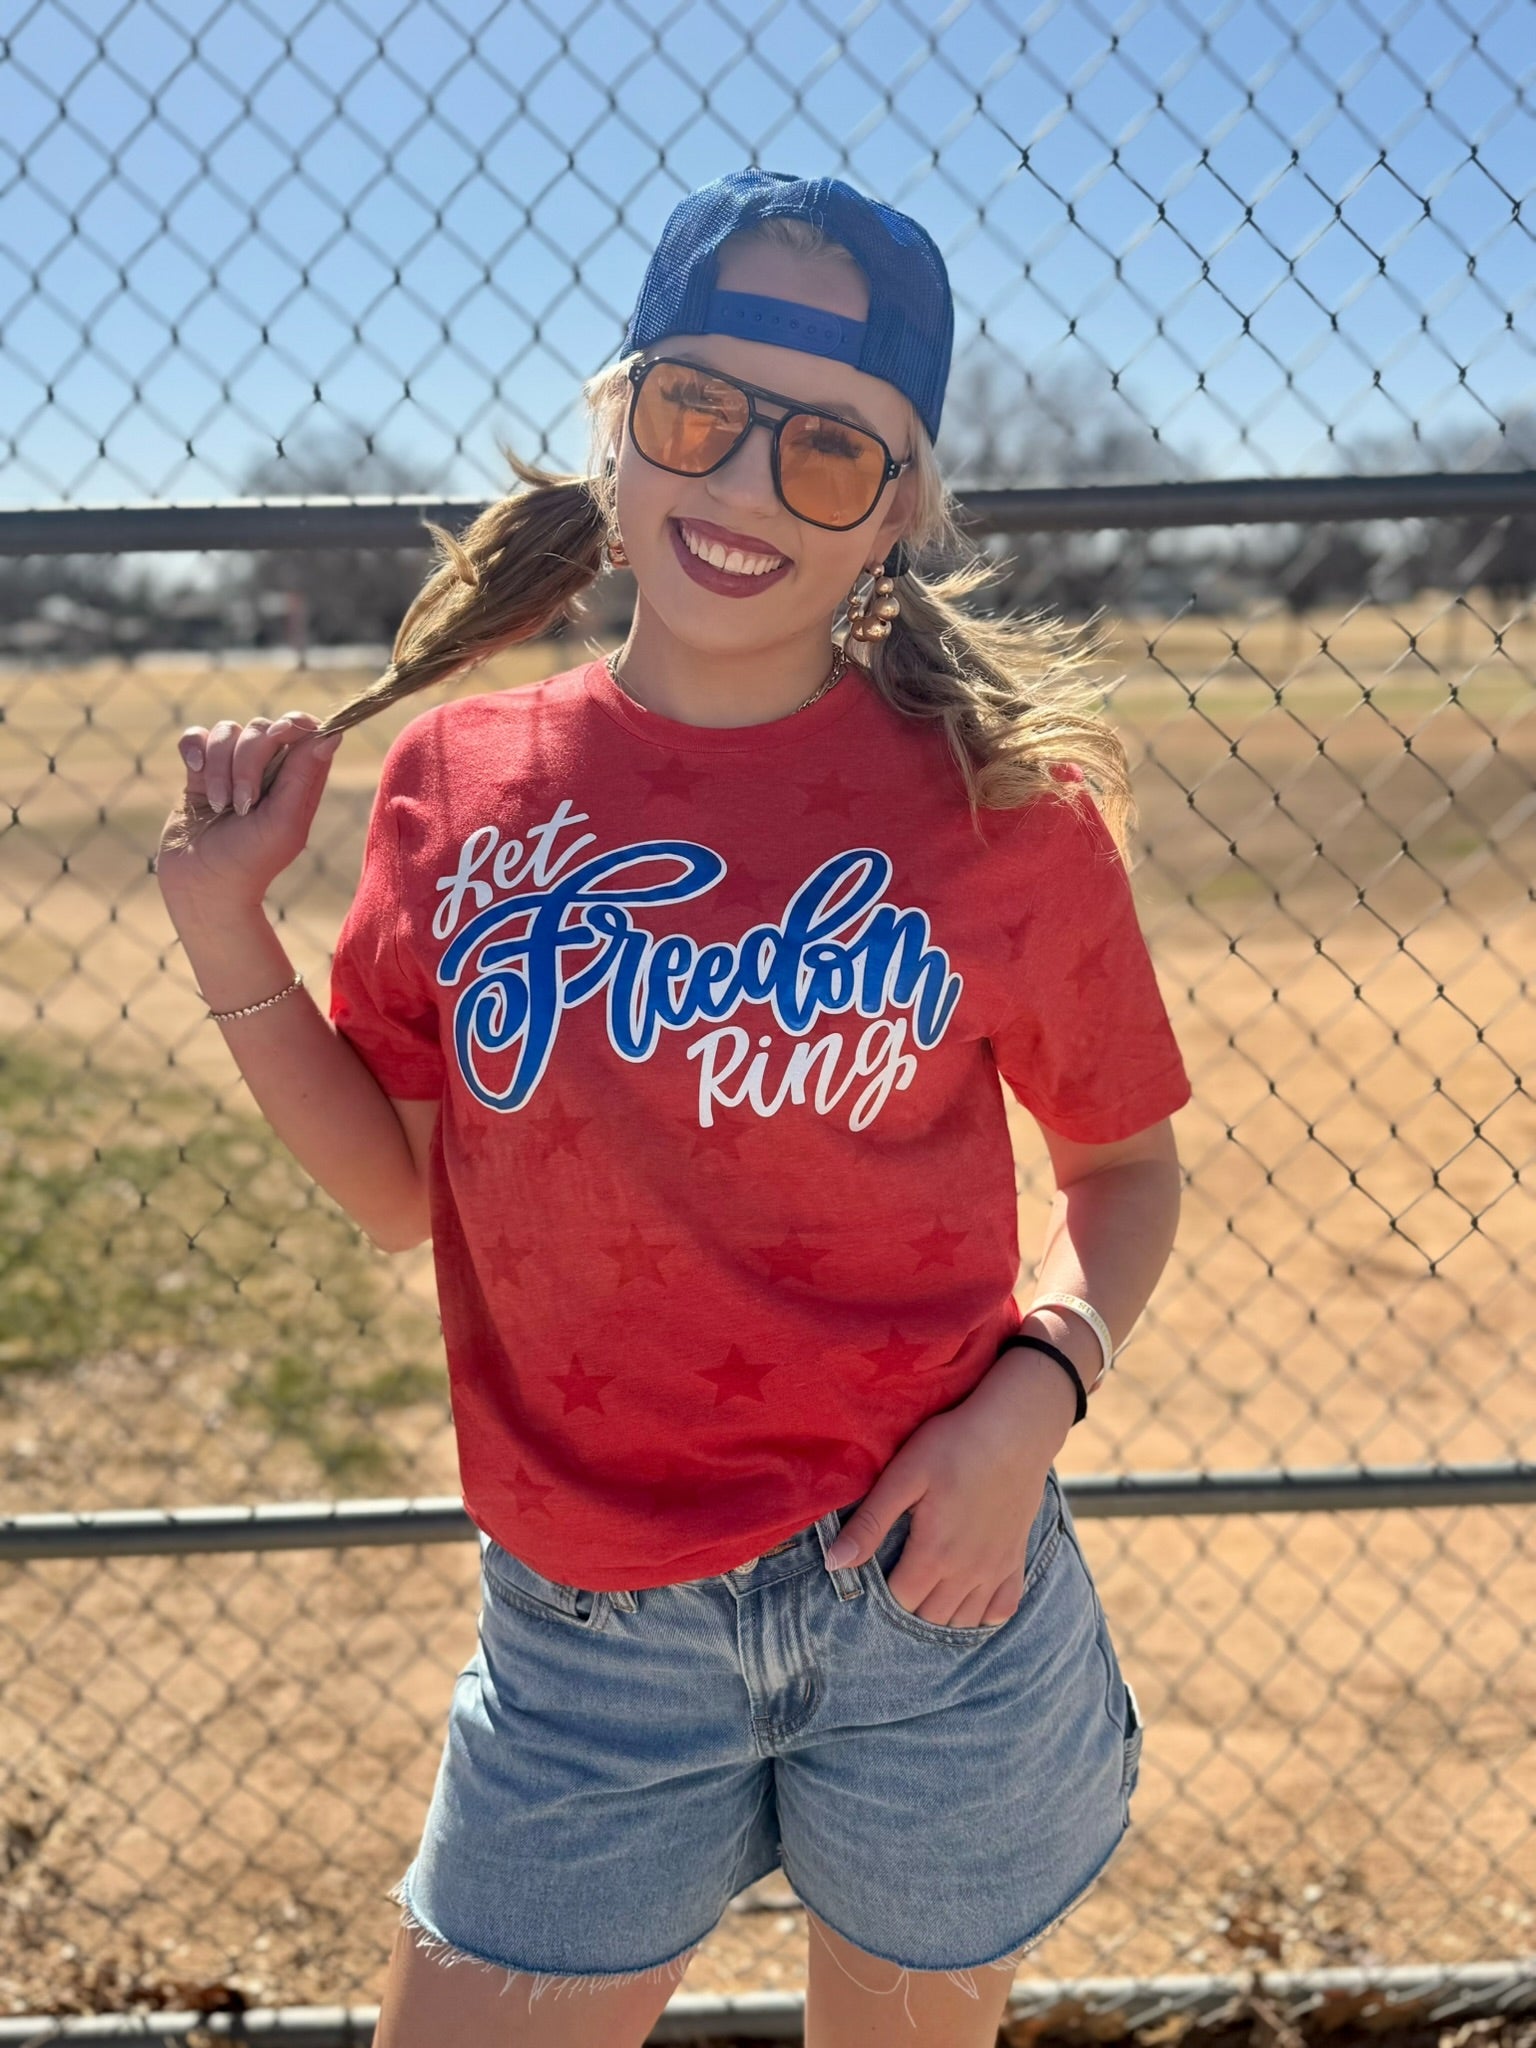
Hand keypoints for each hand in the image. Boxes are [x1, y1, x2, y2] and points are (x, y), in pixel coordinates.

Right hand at [155, 709, 344, 913]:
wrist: (202, 886)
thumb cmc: (250, 862)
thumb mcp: (284, 822)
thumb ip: (303, 776)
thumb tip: (332, 733)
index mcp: (299, 780)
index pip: (304, 730)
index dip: (295, 724)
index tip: (283, 734)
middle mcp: (269, 769)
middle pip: (262, 728)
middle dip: (248, 761)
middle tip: (244, 804)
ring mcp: (232, 768)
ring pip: (227, 731)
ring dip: (220, 768)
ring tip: (220, 807)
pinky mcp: (200, 772)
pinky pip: (197, 736)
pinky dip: (194, 750)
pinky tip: (195, 773)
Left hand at [821, 1357, 1074, 1628]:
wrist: (1016, 1430)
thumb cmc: (954, 1445)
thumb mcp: (904, 1476)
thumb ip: (870, 1523)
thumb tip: (835, 1563)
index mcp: (934, 1553)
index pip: (900, 1600)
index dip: (881, 1595)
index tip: (872, 1576)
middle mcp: (967, 1572)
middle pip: (932, 1617)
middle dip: (909, 1609)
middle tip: (896, 1582)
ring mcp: (995, 1568)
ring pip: (966, 1620)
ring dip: (944, 1617)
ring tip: (926, 1595)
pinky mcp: (1016, 1557)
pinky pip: (1004, 1608)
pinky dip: (986, 1615)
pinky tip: (971, 1601)